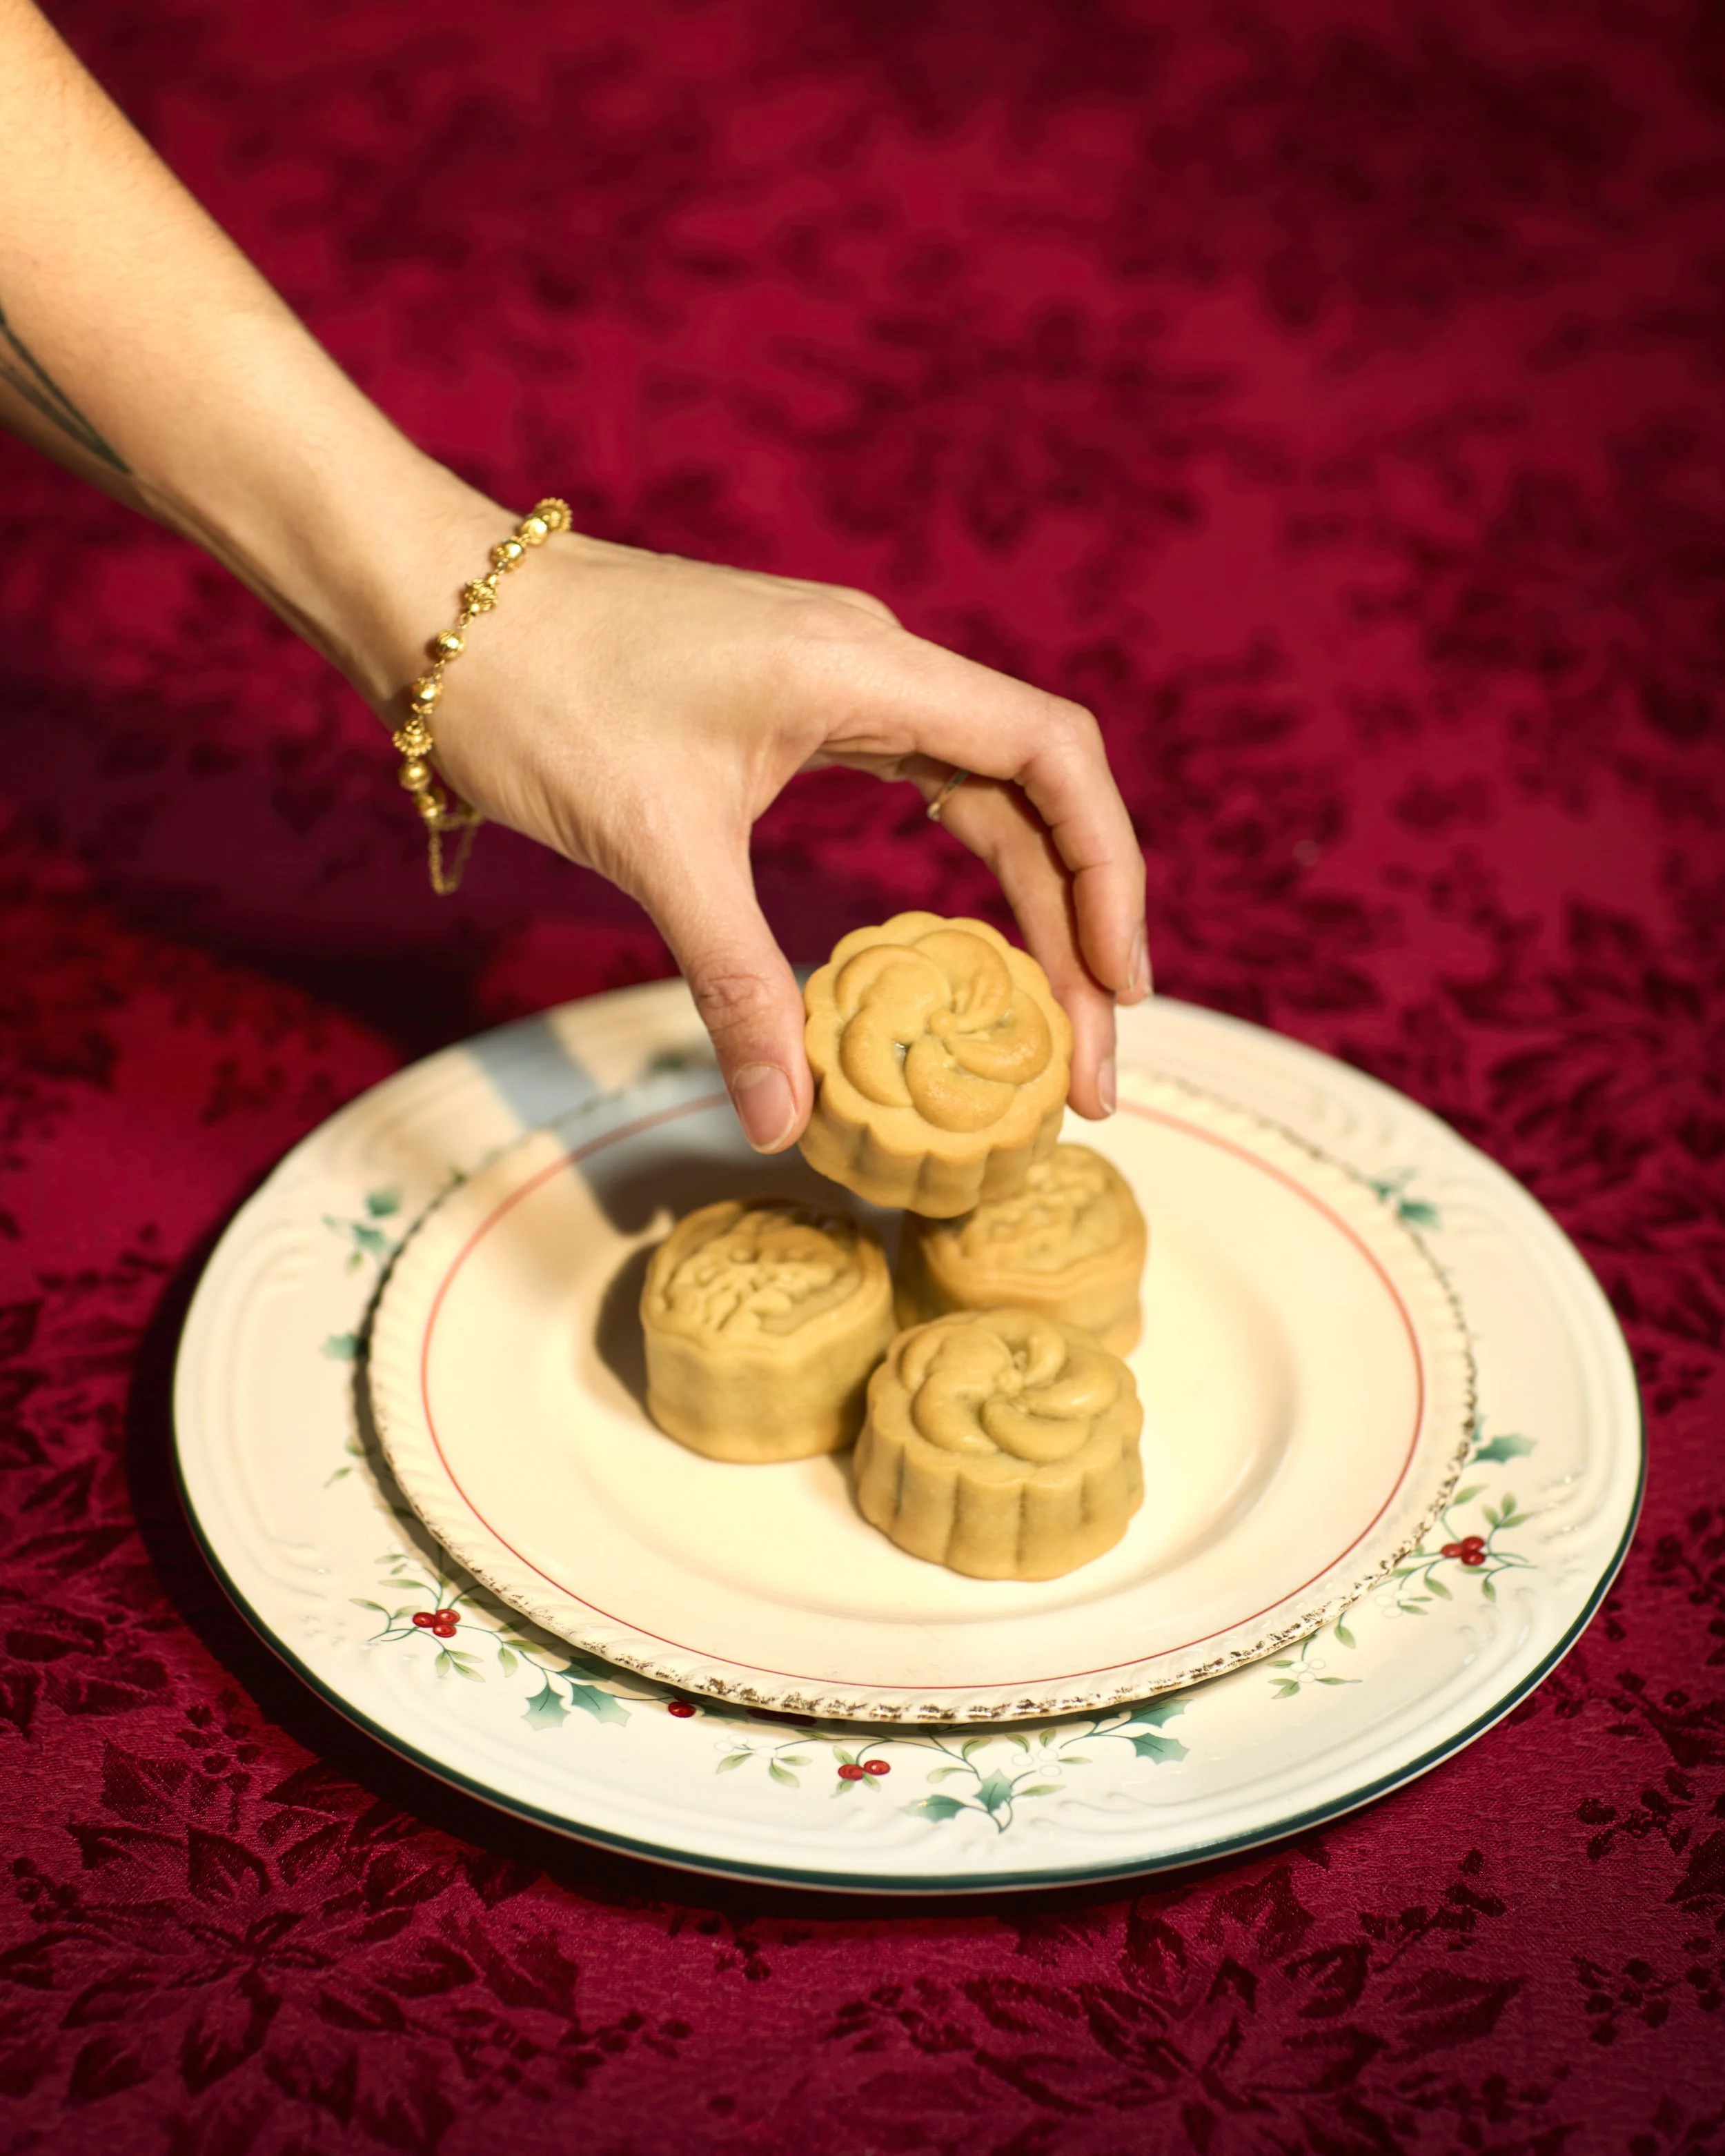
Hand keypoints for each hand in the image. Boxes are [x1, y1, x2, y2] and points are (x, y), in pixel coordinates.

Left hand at [406, 506, 1150, 1150]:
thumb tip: (781, 1121)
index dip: (1106, 874)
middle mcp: (877, 665)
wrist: (439, 605)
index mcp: (869, 668)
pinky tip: (964, 944)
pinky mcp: (796, 711)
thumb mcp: (653, 845)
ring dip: (1024, 909)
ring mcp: (840, 684)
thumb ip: (737, 983)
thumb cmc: (540, 693)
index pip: (1051, 756)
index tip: (1117, 989)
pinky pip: (919, 789)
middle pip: (1032, 794)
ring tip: (1048, 1028)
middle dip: (1073, 928)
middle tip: (1087, 1068)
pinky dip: (957, 873)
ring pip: (980, 796)